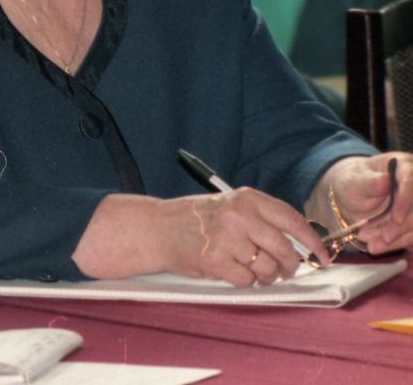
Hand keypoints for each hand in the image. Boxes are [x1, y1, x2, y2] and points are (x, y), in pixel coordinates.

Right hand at [152, 189, 329, 286]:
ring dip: (266, 276)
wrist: (156, 228)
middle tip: (286, 271)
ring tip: (253, 271)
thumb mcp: (229, 206)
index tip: (323, 257)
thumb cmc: (195, 220)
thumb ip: (262, 219)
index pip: (293, 221)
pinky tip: (231, 271)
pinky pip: (246, 279)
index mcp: (246, 199)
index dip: (313, 242)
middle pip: (284, 249)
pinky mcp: (214, 260)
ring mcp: (226, 238)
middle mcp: (239, 215)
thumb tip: (301, 245)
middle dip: (290, 266)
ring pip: (267, 268)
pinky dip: (244, 281)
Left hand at [321, 153, 411, 253]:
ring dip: (398, 239)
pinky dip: (398, 243)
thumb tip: (385, 180)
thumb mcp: (354, 181)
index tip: (396, 219)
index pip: (411, 182)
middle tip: (374, 240)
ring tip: (372, 246)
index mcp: (404, 166)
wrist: (354, 197)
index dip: (406, 202)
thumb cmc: (354, 183)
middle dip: (398, 228)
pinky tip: (379, 248)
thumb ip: (369, 182)